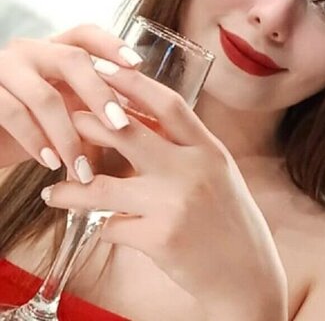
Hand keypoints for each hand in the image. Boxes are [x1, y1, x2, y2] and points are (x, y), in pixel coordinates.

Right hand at [0, 25, 142, 174]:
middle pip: (72, 59)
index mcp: (53, 51)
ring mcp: (2, 68)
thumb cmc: (31, 130)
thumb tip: (145, 127)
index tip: (137, 65)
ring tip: (83, 168)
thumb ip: (96, 112)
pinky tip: (51, 162)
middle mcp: (28, 52)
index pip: (85, 34)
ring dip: (68, 135)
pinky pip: (13, 113)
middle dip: (100, 94)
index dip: (111, 45)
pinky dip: (36, 141)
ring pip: (44, 96)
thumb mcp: (68, 116)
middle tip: (121, 126)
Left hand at [42, 65, 288, 319]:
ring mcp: (175, 204)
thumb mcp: (218, 176)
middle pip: (125, 133)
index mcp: (211, 151)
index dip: (132, 83)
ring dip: (70, 189)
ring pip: (101, 187)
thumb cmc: (230, 223)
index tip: (103, 70)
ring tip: (55, 191)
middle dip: (86, 125)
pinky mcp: (159, 238)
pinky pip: (111, 227)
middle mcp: (194, 171)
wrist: (248, 276)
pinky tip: (109, 230)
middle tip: (66, 126)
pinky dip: (106, 228)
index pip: (168, 104)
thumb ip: (186, 150)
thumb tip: (137, 122)